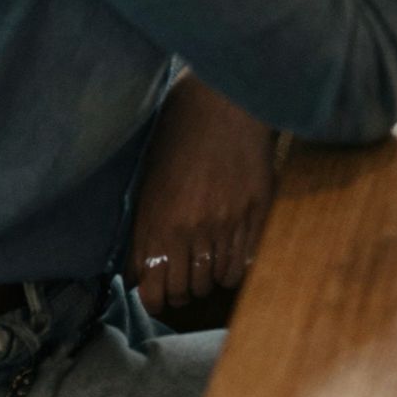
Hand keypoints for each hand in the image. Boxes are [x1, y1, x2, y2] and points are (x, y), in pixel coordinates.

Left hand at [126, 77, 274, 313]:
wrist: (222, 98)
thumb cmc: (179, 133)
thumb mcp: (148, 183)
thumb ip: (144, 232)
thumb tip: (139, 273)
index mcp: (157, 224)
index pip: (154, 293)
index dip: (157, 298)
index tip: (161, 290)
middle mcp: (190, 230)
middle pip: (187, 291)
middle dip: (184, 290)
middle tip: (187, 275)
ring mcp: (227, 222)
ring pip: (216, 281)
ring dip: (210, 277)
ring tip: (210, 261)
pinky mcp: (257, 210)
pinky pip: (244, 262)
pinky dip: (235, 265)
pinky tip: (231, 251)